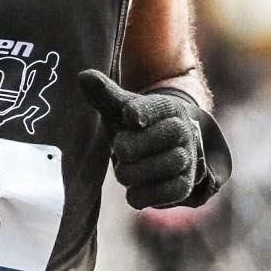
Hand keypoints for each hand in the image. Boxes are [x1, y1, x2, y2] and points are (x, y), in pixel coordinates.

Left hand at [78, 69, 230, 209]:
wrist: (158, 154)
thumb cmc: (134, 128)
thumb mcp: (119, 110)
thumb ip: (104, 95)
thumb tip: (83, 76)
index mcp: (167, 108)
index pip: (159, 106)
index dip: (144, 111)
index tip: (129, 116)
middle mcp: (183, 130)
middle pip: (167, 136)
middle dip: (136, 146)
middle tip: (119, 150)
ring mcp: (187, 157)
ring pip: (170, 164)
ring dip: (138, 172)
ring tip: (123, 172)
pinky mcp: (185, 184)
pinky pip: (171, 191)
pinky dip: (148, 194)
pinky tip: (133, 192)